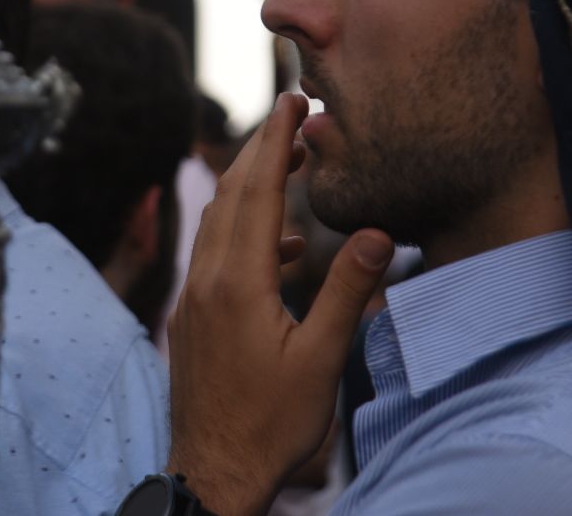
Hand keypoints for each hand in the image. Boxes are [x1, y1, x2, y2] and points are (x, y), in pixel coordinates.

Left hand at [166, 93, 392, 515]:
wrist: (213, 472)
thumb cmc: (271, 425)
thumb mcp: (321, 361)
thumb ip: (348, 292)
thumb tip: (379, 233)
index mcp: (239, 282)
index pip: (258, 191)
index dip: (276, 140)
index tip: (292, 98)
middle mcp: (207, 280)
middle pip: (230, 193)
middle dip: (260, 149)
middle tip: (292, 117)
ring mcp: (194, 298)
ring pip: (218, 221)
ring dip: (250, 187)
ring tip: (290, 169)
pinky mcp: (193, 316)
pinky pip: (215, 253)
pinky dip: (245, 230)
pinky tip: (282, 248)